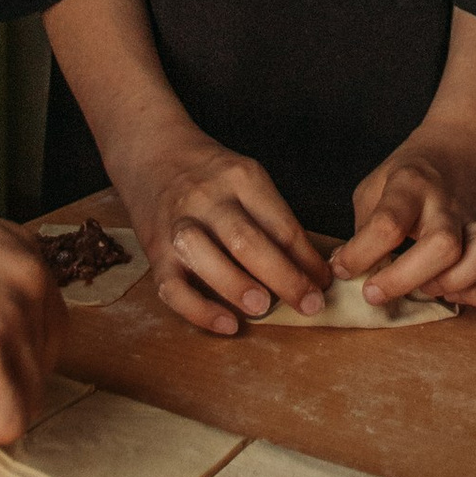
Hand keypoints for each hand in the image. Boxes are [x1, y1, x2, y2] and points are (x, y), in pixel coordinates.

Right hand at [130, 136, 329, 333]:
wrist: (151, 151)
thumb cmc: (210, 174)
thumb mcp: (246, 178)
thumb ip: (273, 218)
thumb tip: (312, 269)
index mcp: (241, 178)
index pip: (280, 223)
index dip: (307, 259)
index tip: (324, 283)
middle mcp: (207, 199)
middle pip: (247, 240)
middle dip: (284, 277)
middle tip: (310, 304)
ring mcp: (177, 225)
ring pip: (205, 257)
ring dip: (237, 287)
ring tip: (264, 308)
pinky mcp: (155, 251)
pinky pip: (172, 286)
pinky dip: (199, 310)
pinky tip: (228, 324)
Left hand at [333, 134, 475, 307]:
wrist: (459, 150)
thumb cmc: (409, 176)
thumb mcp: (375, 188)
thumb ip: (363, 229)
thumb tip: (348, 272)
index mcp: (409, 184)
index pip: (389, 222)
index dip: (362, 255)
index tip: (343, 270)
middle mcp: (446, 203)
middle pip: (442, 245)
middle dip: (405, 279)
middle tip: (376, 292)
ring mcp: (475, 221)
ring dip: (454, 282)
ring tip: (425, 287)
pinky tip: (454, 290)